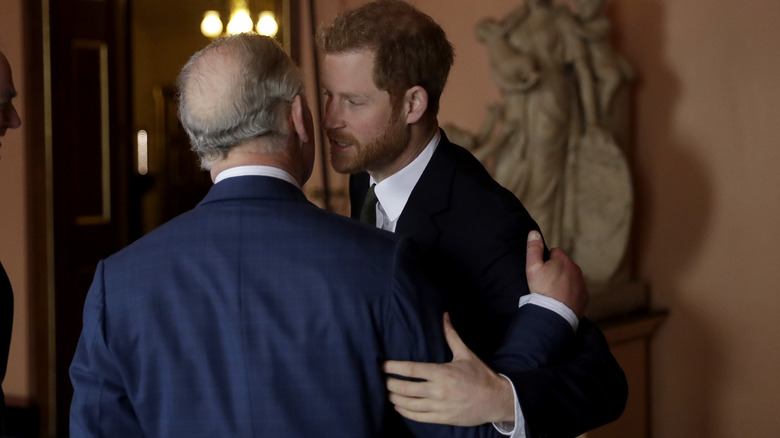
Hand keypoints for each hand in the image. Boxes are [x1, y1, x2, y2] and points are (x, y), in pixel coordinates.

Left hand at [383, 313, 514, 424]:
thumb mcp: (465, 354)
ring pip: (409, 404)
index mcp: (443, 373)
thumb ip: (451, 335)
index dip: (394, 367)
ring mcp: (440, 406)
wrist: (496, 400)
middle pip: (406, 388)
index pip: (412, 370)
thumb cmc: (480, 375)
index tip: (382, 365)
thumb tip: (444, 315)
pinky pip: (419, 417)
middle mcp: (439, 390)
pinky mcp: (443, 418)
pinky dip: (405, 412)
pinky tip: (398, 406)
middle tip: (380, 379)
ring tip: (386, 392)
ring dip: (394, 398)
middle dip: (389, 384)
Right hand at [526, 230, 587, 317]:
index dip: (546, 260)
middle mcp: (576, 269)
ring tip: (552, 293)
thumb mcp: (532, 267)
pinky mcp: (584, 297)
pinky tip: (560, 301)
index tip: (542, 271)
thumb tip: (534, 232)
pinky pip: (576, 291)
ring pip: (571, 278)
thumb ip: (533, 248)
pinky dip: (570, 294)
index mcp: (564, 260)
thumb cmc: (542, 290)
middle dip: (556, 270)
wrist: (555, 315)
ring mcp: (582, 284)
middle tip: (546, 283)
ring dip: (564, 282)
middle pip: (564, 265)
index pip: (555, 252)